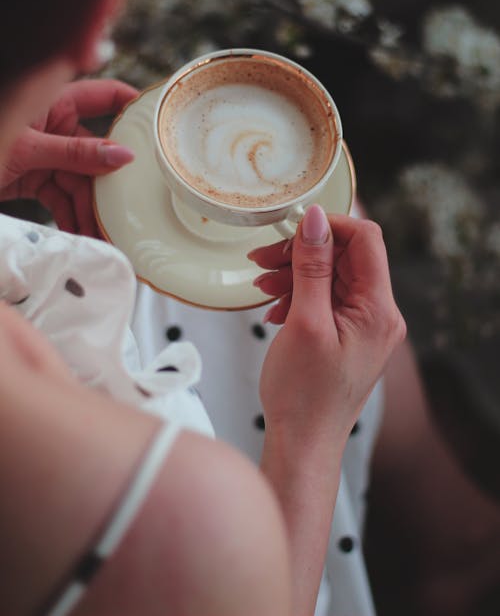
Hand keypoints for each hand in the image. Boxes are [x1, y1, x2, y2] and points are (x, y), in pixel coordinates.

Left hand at [0, 79, 137, 236]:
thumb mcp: (28, 150)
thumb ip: (76, 153)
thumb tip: (123, 155)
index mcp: (53, 102)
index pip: (105, 95)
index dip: (134, 106)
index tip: (161, 122)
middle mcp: (53, 125)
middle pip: (98, 151)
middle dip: (113, 181)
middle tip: (134, 203)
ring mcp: (45, 153)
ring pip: (81, 180)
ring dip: (92, 208)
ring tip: (107, 233)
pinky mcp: (35, 178)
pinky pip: (62, 196)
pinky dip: (72, 216)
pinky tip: (84, 232)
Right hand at [250, 205, 405, 442]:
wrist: (303, 444)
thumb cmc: (304, 395)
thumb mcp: (304, 322)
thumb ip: (312, 266)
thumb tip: (316, 219)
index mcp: (378, 309)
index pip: (365, 240)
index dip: (330, 226)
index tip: (292, 228)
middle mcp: (379, 315)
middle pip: (345, 258)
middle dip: (302, 252)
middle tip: (263, 259)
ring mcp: (364, 326)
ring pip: (331, 277)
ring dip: (295, 274)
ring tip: (262, 285)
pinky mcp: (348, 336)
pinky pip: (326, 300)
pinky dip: (298, 295)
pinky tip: (275, 308)